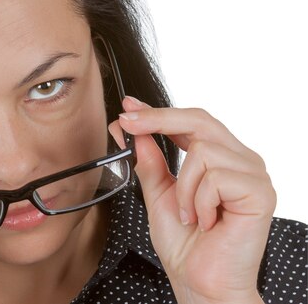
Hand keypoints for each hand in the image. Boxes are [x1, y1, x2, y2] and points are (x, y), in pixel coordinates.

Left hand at [109, 97, 274, 303]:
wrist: (201, 282)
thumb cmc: (185, 244)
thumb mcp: (158, 194)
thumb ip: (148, 161)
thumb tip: (130, 130)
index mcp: (220, 158)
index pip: (190, 121)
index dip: (158, 112)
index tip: (128, 107)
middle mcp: (240, 160)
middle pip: (199, 120)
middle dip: (158, 120)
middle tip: (128, 125)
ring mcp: (253, 174)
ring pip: (202, 151)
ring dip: (183, 187)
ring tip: (191, 215)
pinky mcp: (260, 192)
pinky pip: (215, 177)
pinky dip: (199, 201)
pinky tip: (206, 221)